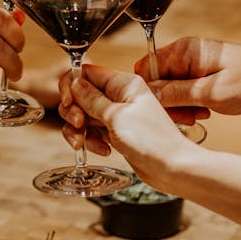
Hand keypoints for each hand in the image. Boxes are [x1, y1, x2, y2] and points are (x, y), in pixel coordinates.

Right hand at [60, 64, 187, 174]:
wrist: (172, 167)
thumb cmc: (152, 141)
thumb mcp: (116, 116)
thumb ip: (92, 99)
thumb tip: (75, 82)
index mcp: (123, 83)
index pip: (87, 72)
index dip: (72, 85)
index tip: (68, 101)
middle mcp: (120, 96)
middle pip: (82, 95)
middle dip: (74, 111)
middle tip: (79, 124)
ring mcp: (118, 115)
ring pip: (85, 115)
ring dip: (80, 130)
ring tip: (83, 143)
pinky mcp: (118, 132)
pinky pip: (94, 131)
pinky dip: (93, 140)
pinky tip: (104, 150)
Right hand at [132, 36, 240, 116]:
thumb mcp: (210, 93)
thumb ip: (176, 93)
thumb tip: (146, 94)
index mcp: (183, 51)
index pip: (145, 70)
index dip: (150, 93)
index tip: (166, 111)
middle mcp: (183, 53)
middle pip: (155, 80)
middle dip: (168, 103)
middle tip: (188, 117)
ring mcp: (190, 61)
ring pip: (167, 88)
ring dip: (180, 106)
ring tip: (200, 114)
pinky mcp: (197, 71)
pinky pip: (180, 89)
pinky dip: (188, 103)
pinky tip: (204, 110)